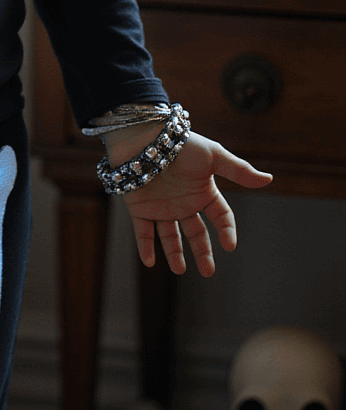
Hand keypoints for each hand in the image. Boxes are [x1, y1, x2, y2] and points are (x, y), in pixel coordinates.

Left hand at [110, 129, 271, 275]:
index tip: (230, 244)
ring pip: (170, 237)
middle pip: (196, 232)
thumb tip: (269, 179)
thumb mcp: (214, 156)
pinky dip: (145, 247)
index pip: (220, 215)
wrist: (144, 137)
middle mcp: (183, 203)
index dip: (227, 230)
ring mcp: (162, 207)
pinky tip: (149, 262)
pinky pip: (143, 232)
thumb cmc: (181, 144)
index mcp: (203, 191)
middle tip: (209, 272)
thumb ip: (239, 170)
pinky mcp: (140, 208)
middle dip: (203, 252)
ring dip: (174, 254)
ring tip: (180, 270)